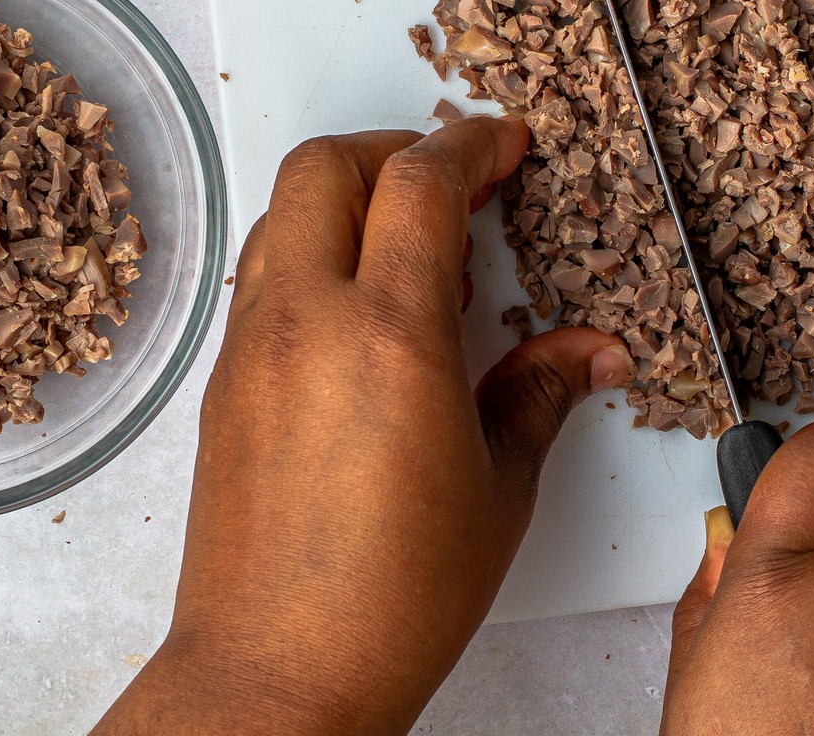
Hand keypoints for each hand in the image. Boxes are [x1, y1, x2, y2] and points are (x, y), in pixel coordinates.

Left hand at [94, 118, 630, 735]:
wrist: (277, 669)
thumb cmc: (390, 597)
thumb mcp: (498, 487)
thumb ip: (540, 393)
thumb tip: (588, 351)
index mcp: (389, 336)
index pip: (421, 182)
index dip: (472, 143)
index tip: (506, 143)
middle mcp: (307, 322)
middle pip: (328, 165)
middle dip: (396, 147)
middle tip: (455, 177)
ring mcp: (253, 347)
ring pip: (283, 211)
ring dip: (347, 195)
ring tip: (410, 243)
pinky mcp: (225, 380)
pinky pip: (264, 273)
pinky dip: (313, 251)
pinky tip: (362, 308)